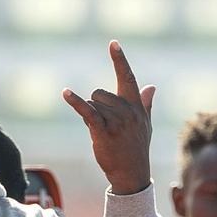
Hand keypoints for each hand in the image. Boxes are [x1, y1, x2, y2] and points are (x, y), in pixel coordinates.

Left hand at [62, 41, 154, 195]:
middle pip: (100, 93)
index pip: (128, 77)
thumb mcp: (145, 125)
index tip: (113, 43)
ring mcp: (117, 121)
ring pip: (92, 104)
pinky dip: (75, 102)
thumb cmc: (137, 148)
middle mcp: (128, 111)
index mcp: (136, 106)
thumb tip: (151, 86)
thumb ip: (146, 103)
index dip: (120, 60)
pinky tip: (65, 93)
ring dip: (91, 117)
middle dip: (95, 106)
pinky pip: (87, 111)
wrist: (132, 173)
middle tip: (105, 126)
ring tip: (102, 133)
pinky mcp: (104, 131)